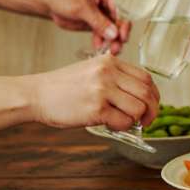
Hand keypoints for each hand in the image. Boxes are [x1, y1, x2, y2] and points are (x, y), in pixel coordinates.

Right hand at [29, 54, 159, 130]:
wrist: (35, 95)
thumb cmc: (64, 87)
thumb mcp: (93, 71)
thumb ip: (117, 79)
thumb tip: (143, 99)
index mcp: (110, 62)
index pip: (146, 78)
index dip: (154, 95)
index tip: (152, 106)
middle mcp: (108, 72)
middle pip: (147, 93)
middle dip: (152, 110)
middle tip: (146, 121)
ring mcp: (102, 89)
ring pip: (138, 108)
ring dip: (135, 120)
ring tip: (123, 122)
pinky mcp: (95, 108)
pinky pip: (123, 121)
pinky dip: (122, 127)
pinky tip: (111, 125)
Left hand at [43, 0, 130, 54]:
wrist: (49, 3)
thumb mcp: (81, 8)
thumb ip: (98, 22)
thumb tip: (113, 33)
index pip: (122, 7)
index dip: (123, 22)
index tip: (122, 34)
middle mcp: (109, 0)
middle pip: (121, 19)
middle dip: (119, 34)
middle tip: (117, 45)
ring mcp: (105, 12)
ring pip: (115, 29)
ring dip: (113, 40)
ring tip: (110, 49)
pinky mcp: (100, 22)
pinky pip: (106, 34)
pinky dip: (103, 41)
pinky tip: (99, 46)